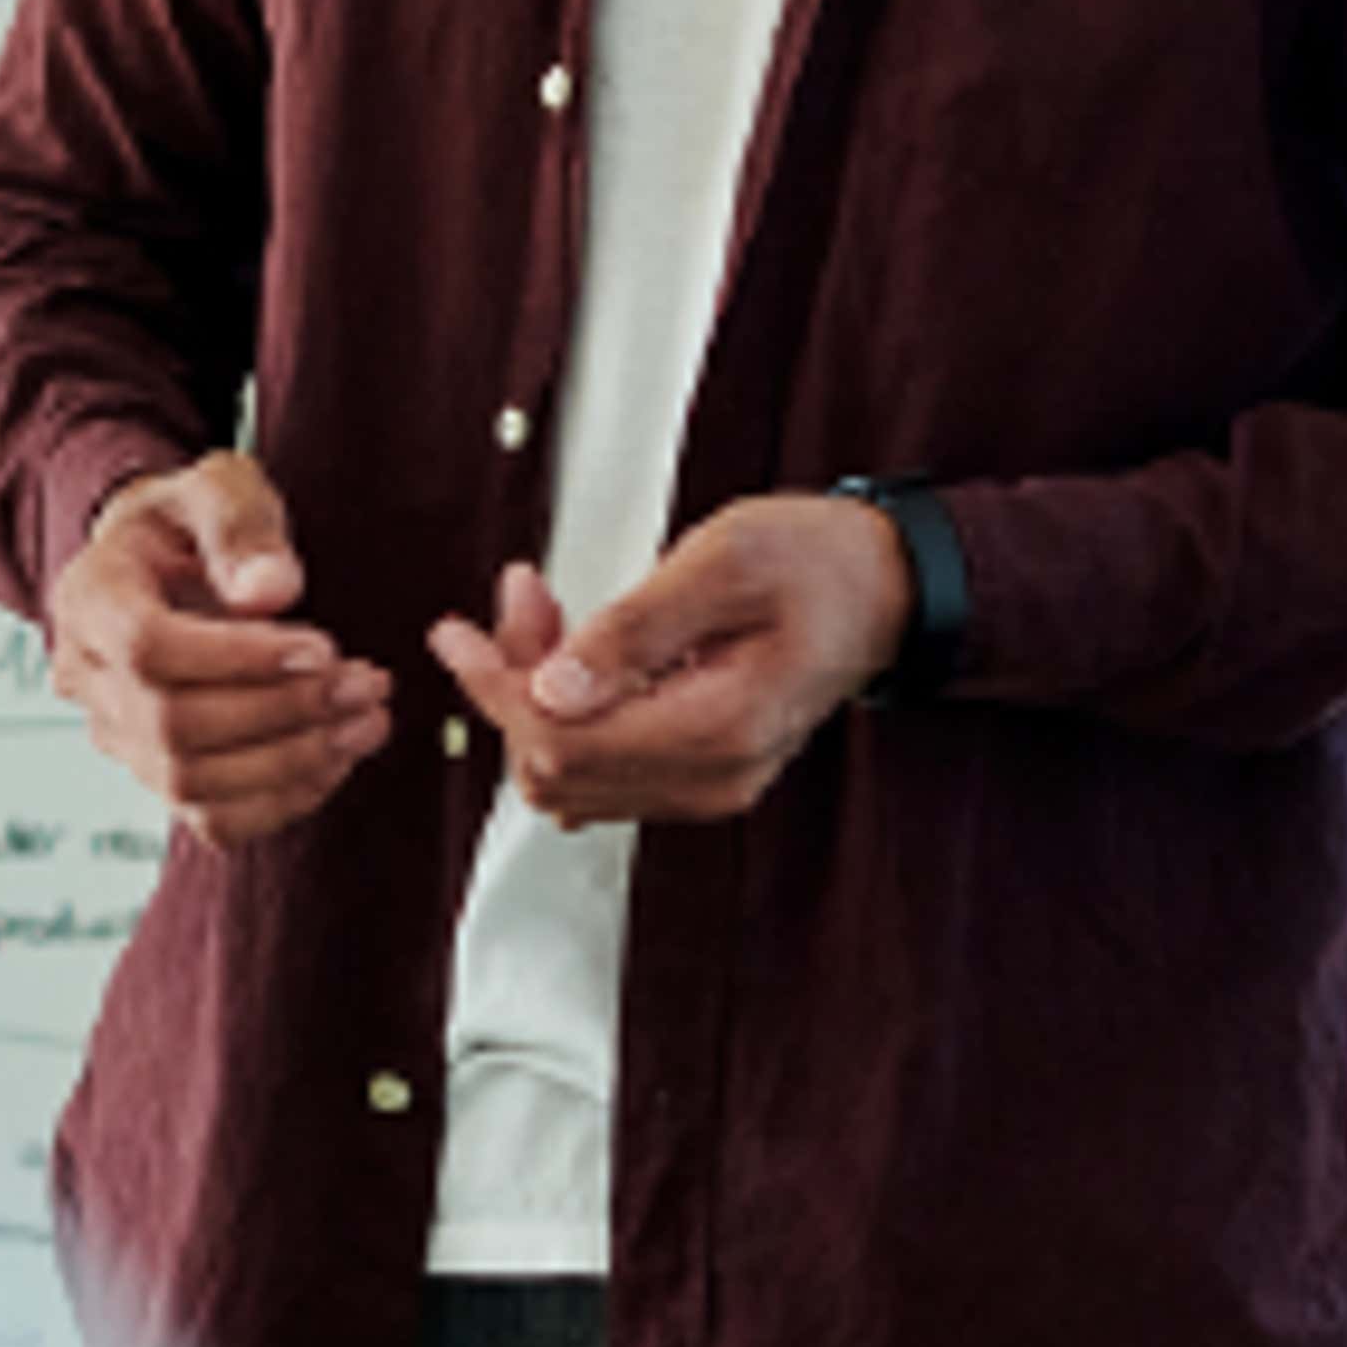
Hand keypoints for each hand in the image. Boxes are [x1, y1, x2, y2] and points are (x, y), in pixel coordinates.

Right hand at [46, 451, 390, 843]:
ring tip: (368, 720)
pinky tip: (338, 758)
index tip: (323, 645)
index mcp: (90, 597)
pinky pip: (212, 819)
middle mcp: (87, 677)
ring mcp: (115, 735)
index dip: (239, 658)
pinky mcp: (155, 775)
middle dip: (283, 711)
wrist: (168, 561)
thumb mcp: (220, 486)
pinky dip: (283, 800)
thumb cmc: (196, 520)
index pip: (148, 648)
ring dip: (293, 760)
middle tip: (367, 683)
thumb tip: (271, 591)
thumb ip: (242, 527)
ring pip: (191, 784)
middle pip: (173, 725)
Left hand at [428, 497, 909, 828]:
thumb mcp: (724, 562)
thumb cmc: (819, 562)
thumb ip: (635, 628)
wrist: (886, 587)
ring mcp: (709, 783)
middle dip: (514, 683)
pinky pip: (606, 765)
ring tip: (539, 610)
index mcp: (718, 730)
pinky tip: (571, 651)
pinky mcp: (703, 771)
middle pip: (556, 768)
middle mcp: (712, 777)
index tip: (460, 632)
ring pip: (574, 773)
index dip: (497, 688)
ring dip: (536, 696)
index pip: (563, 742)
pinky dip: (570, 711)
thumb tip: (551, 689)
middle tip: (518, 597)